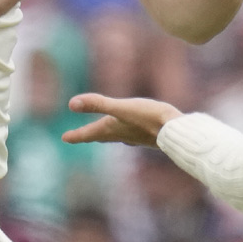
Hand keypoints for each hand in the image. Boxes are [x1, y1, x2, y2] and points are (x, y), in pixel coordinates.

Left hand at [62, 92, 183, 147]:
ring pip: (116, 136)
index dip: (76, 134)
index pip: (90, 133)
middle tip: (77, 137)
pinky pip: (131, 135)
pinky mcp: (149, 134)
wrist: (178, 132)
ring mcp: (137, 136)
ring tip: (102, 134)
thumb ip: (98, 104)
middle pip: (101, 136)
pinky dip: (124, 133)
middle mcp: (123, 135)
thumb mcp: (122, 107)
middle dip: (89, 135)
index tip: (64, 138)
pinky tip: (132, 131)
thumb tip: (71, 104)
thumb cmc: (149, 118)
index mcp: (113, 128)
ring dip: (106, 135)